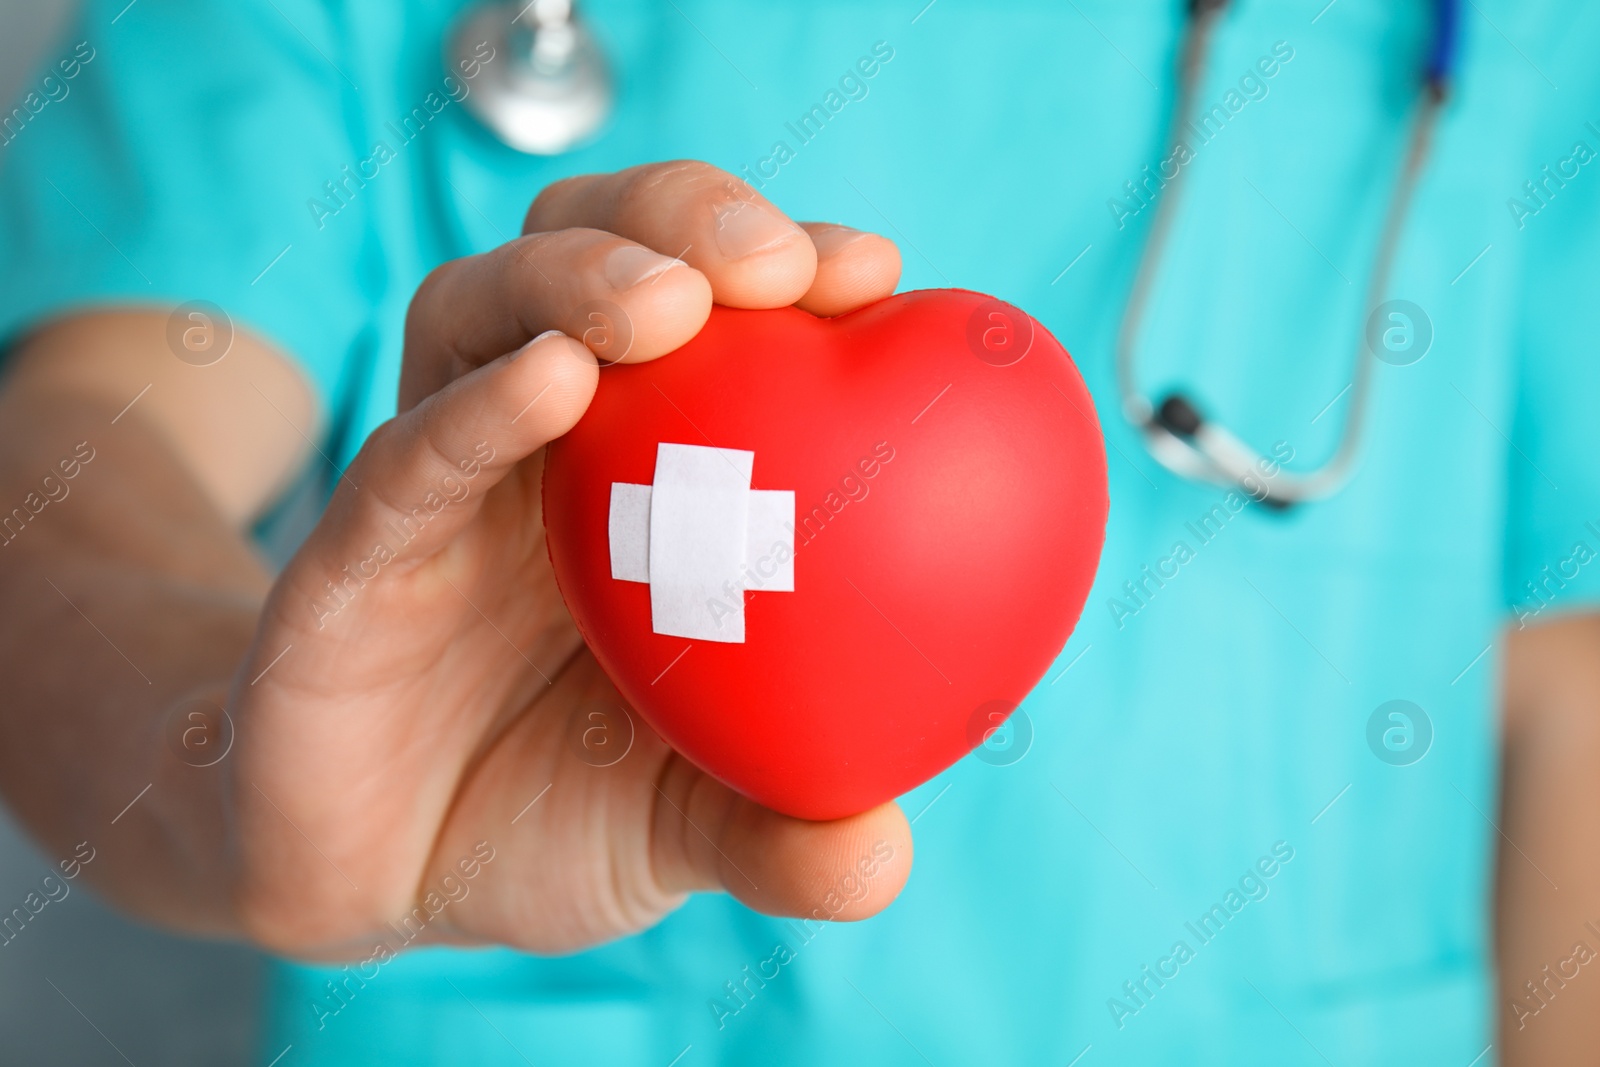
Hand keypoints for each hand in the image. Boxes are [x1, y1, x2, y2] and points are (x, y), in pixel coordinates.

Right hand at [228, 161, 909, 956]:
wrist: (373, 877)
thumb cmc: (548, 813)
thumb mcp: (681, 828)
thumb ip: (778, 835)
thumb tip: (884, 857)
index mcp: (644, 476)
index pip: (719, 318)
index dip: (790, 264)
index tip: (872, 269)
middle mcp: (545, 447)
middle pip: (597, 255)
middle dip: (685, 218)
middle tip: (776, 264)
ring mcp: (439, 481)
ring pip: (482, 309)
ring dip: (578, 277)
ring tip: (670, 303)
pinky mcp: (348, 549)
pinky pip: (408, 456)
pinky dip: (476, 409)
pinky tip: (550, 383)